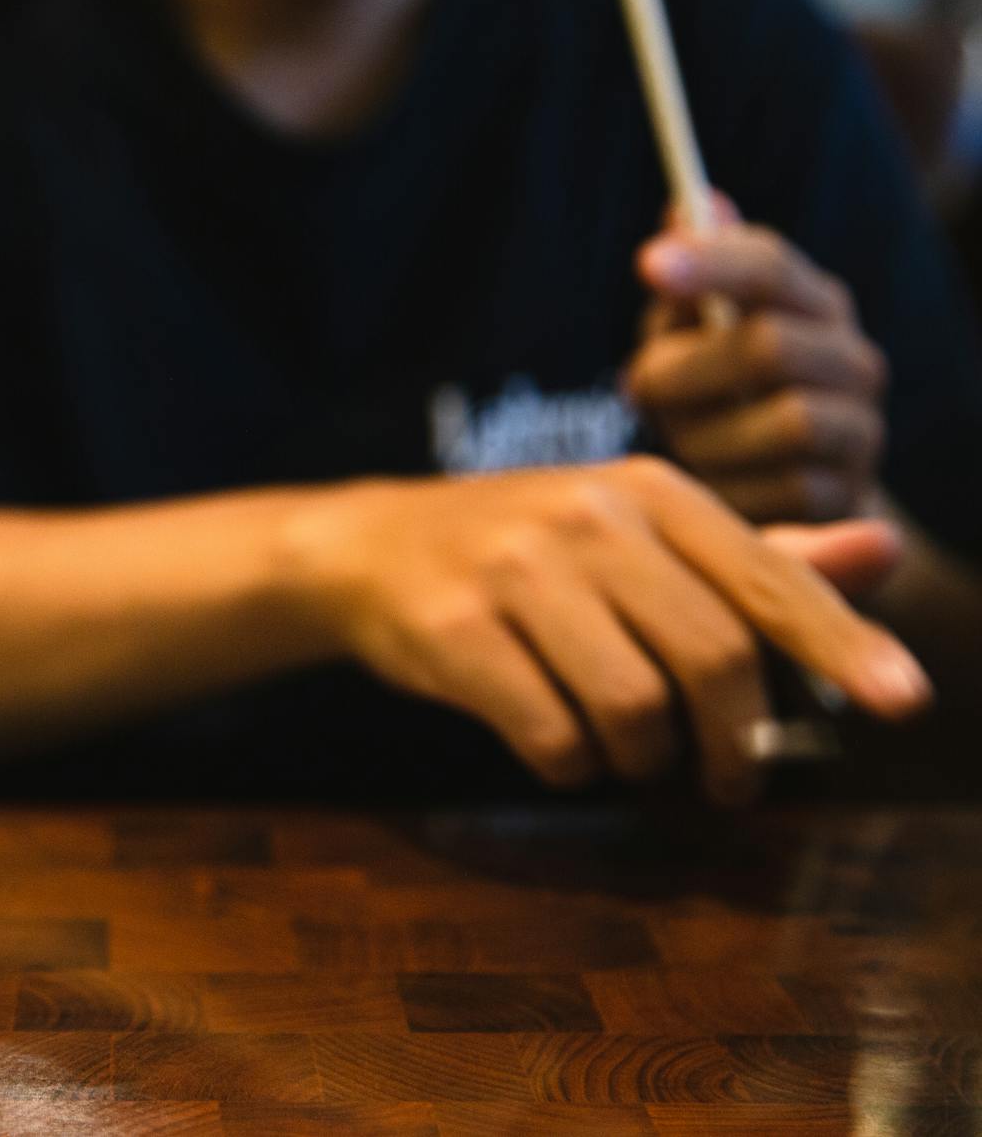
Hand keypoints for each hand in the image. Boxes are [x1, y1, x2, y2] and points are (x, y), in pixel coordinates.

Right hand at [281, 457, 928, 802]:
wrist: (369, 547)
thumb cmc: (524, 547)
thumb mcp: (637, 532)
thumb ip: (757, 554)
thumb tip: (884, 551)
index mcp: (649, 492)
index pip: (767, 578)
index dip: (841, 643)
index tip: (902, 701)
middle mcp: (587, 520)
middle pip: (711, 657)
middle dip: (734, 741)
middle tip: (729, 780)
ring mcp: (515, 573)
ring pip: (633, 708)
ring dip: (644, 759)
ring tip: (626, 753)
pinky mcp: (455, 633)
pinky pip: (551, 736)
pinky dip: (571, 766)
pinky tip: (558, 748)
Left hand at [625, 201, 887, 521]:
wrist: (777, 491)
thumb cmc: (714, 395)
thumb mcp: (690, 337)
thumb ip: (686, 285)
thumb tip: (688, 204)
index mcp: (811, 302)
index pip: (769, 264)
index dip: (710, 261)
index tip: (645, 264)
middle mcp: (850, 358)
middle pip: (771, 345)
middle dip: (687, 370)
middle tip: (637, 385)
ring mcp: (859, 428)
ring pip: (786, 422)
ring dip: (706, 434)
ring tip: (678, 438)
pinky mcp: (848, 494)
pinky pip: (785, 489)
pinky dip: (728, 485)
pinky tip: (706, 481)